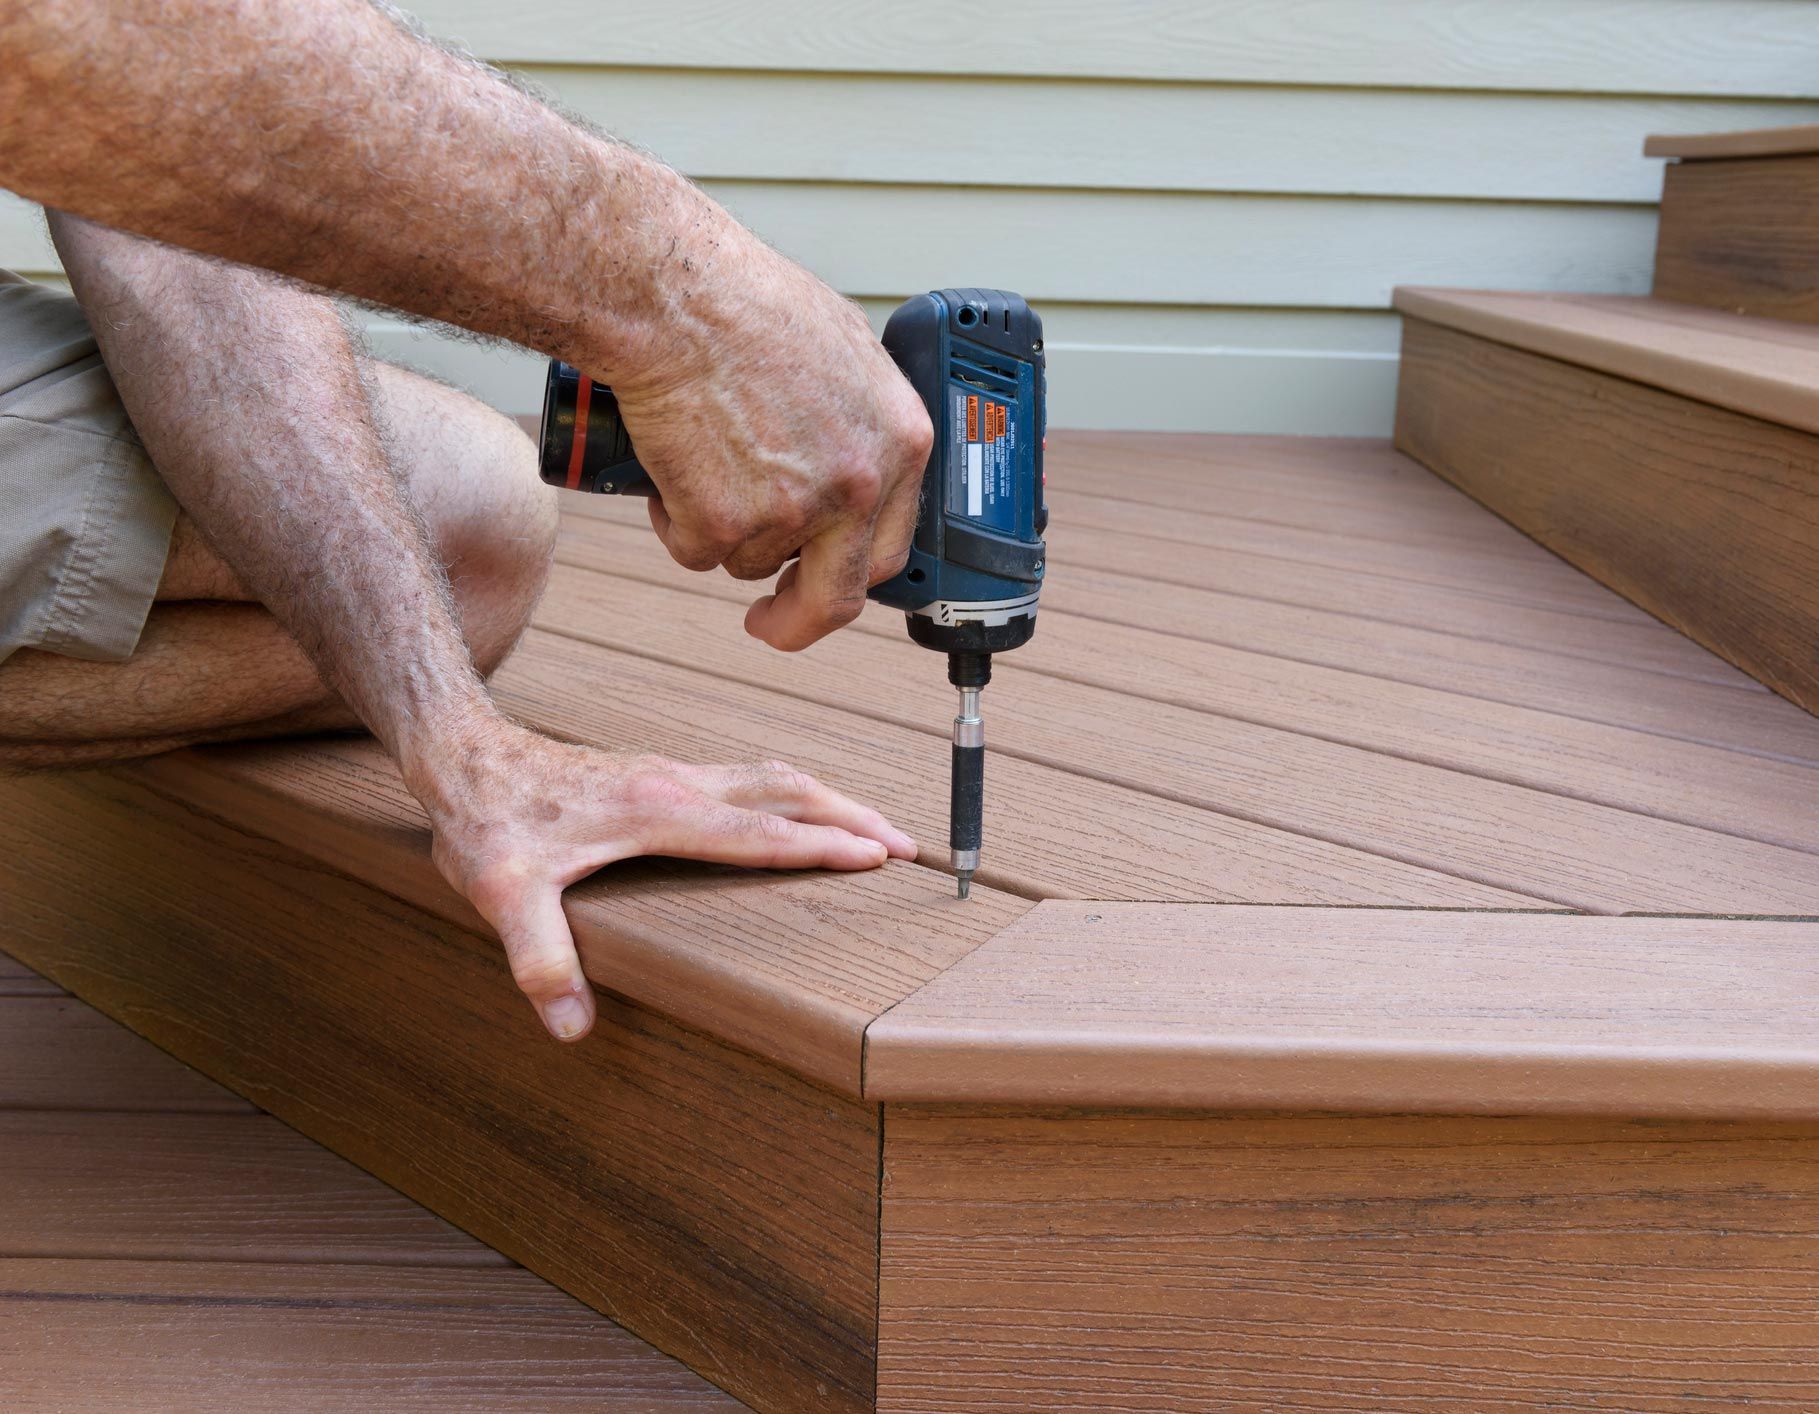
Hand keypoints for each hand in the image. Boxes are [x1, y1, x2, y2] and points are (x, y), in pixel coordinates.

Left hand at [413, 717, 916, 1039]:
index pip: (757, 833)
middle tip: (907, 846)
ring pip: (773, 778)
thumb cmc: (486, 821)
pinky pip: (751, 778)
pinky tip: (799, 812)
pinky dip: (794, 795)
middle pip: (787, 792)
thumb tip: (573, 1025)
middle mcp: (677, 783)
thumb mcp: (500, 893)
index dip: (819, 846)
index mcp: (656, 810)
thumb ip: (538, 957)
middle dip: (851, 817)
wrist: (464, 756)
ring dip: (829, 799)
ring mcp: (674, 772)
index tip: (878, 857)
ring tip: (875, 828)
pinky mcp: (664, 773)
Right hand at [608, 221, 932, 650]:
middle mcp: (858, 485)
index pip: (891, 545)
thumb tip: (848, 459)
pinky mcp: (726, 524)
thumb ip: (857, 423)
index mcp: (900, 442)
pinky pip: (695, 551)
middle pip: (838, 596)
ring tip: (698, 452)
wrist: (676, 297)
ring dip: (720, 530)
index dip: (852, 572)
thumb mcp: (843, 354)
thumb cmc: (746, 304)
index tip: (823, 584)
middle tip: (768, 620)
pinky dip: (674, 521)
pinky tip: (671, 460)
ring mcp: (795, 510)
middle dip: (798, 620)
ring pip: (750, 562)